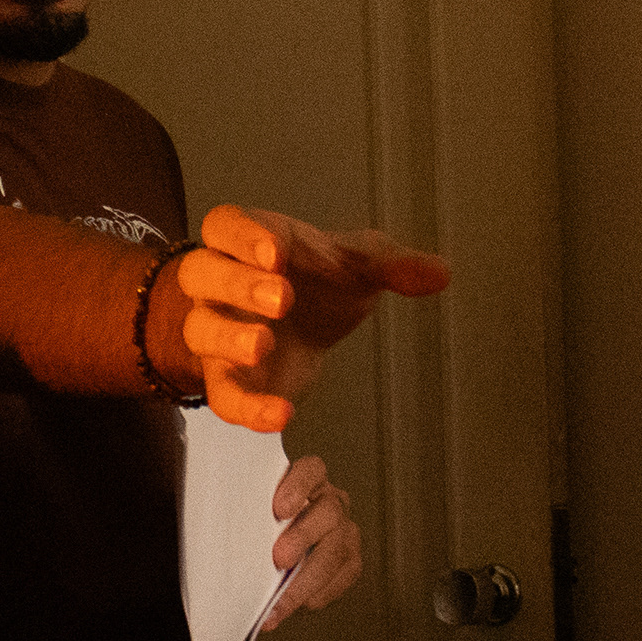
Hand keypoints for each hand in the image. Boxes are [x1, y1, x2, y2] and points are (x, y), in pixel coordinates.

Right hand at [177, 205, 449, 434]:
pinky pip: (222, 396)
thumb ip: (394, 265)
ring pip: (200, 330)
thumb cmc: (320, 281)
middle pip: (202, 272)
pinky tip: (281, 415)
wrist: (302, 326)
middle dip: (237, 283)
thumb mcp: (359, 265)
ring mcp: (219, 331)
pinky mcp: (227, 380)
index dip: (243, 237)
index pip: (225, 224)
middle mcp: (222, 284)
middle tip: (281, 297)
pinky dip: (247, 408)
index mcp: (251, 241)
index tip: (277, 253)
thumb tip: (441, 272)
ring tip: (263, 345)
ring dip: (228, 336)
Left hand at [258, 450, 359, 630]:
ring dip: (308, 579)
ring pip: (337, 550)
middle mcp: (331, 501)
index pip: (311, 470)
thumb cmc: (260, 524)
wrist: (277, 551)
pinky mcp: (351, 557)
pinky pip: (345, 575)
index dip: (299, 486)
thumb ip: (243, 509)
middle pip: (328, 512)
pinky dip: (320, 593)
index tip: (279, 510)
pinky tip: (297, 605)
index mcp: (308, 479)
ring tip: (281, 602)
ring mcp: (345, 529)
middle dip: (303, 538)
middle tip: (279, 560)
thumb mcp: (252, 510)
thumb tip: (211, 519)